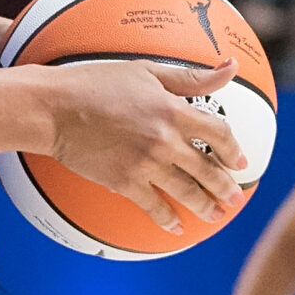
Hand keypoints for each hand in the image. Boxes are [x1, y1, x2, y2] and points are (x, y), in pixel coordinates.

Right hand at [40, 57, 245, 231]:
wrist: (53, 109)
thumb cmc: (94, 83)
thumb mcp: (146, 72)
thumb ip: (190, 77)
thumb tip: (230, 68)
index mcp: (173, 110)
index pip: (219, 133)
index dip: (234, 149)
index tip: (241, 161)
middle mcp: (165, 140)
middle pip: (208, 169)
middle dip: (226, 187)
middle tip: (234, 197)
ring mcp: (145, 164)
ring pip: (186, 192)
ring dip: (204, 206)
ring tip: (215, 215)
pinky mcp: (124, 182)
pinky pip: (153, 206)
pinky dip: (167, 219)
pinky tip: (175, 226)